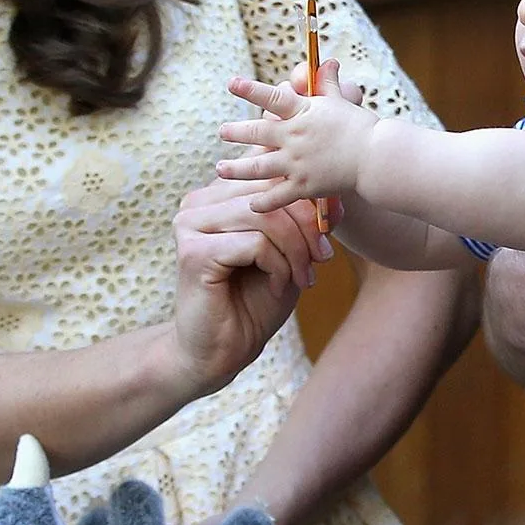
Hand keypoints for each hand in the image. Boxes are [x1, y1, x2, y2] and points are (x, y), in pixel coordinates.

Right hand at [168, 179, 326, 393]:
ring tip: (305, 277)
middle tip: (323, 257)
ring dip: (296, 249)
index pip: (267, 172)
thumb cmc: (255, 301)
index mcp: (216, 196)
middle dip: (306, 224)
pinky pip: (255, 243)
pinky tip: (279, 286)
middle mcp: (197, 203)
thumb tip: (333, 195)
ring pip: (265, 217)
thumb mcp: (288, 253)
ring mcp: (190, 225)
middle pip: (269, 191)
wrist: (222, 352)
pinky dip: (279, 266)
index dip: (307, 191)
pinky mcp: (194, 253)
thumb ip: (301, 221)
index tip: (333, 220)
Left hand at [217, 60, 378, 212]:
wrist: (376, 158)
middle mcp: (294, 136)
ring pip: (258, 167)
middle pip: (257, 132)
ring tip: (221, 169)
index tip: (231, 84)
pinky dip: (263, 202)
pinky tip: (251, 205)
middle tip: (222, 131)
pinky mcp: (304, 186)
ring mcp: (297, 162)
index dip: (250, 90)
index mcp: (303, 112)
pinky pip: (277, 196)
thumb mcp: (342, 101)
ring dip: (237, 169)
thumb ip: (328, 84)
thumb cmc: (360, 126)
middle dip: (236, 131)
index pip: (273, 97)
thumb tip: (327, 62)